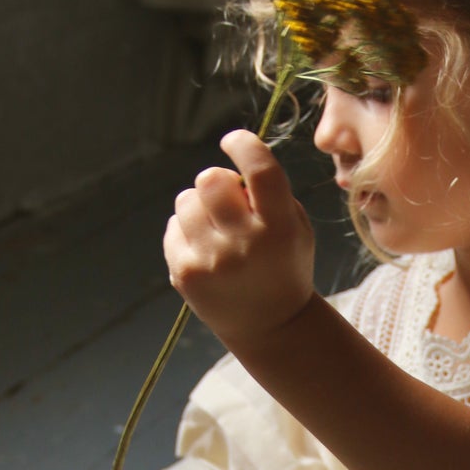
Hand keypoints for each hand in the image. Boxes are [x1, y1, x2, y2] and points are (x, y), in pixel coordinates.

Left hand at [163, 130, 314, 351]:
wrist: (270, 327)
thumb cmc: (283, 265)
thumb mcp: (295, 228)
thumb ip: (270, 194)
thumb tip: (228, 174)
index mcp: (279, 228)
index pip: (259, 170)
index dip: (243, 145)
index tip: (232, 142)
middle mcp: (245, 244)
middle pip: (210, 180)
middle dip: (216, 182)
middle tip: (225, 199)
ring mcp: (211, 261)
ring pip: (186, 200)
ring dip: (200, 207)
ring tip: (216, 231)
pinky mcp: (186, 274)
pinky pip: (173, 227)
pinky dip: (187, 232)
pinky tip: (205, 252)